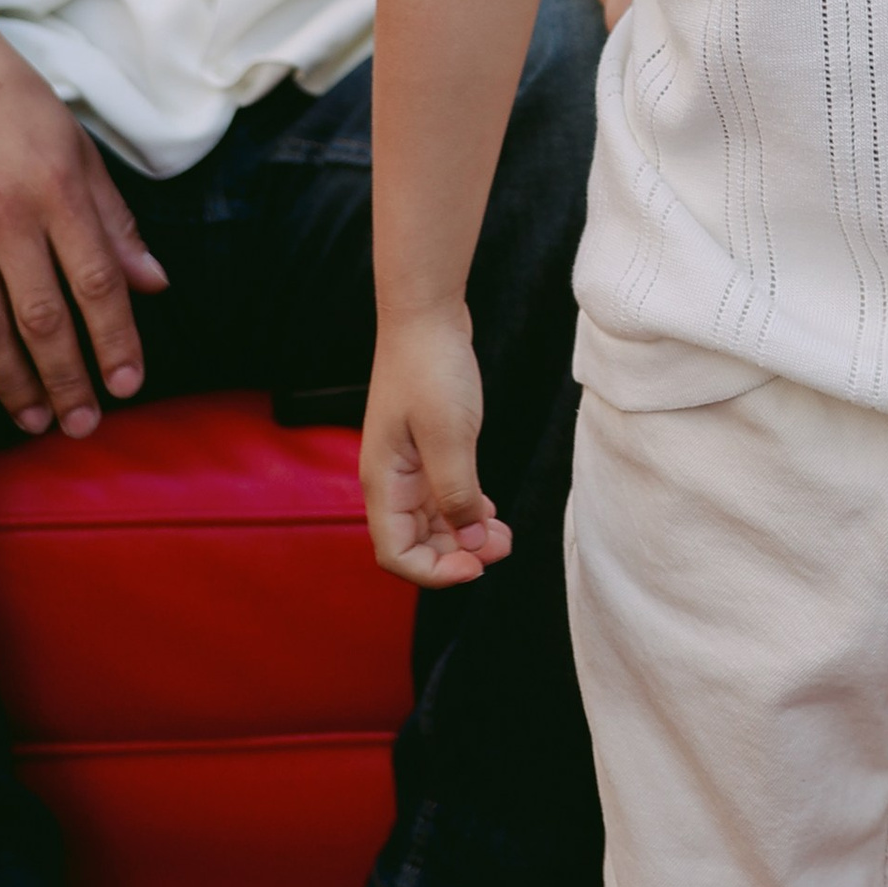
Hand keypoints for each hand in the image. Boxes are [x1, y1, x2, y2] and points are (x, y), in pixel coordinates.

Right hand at [0, 23, 166, 435]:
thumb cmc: (16, 106)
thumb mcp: (78, 150)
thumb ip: (114, 221)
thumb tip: (155, 284)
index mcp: (60, 190)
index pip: (98, 282)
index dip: (116, 340)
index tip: (129, 385)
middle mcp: (7, 214)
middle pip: (43, 317)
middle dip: (69, 378)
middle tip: (85, 425)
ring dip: (13, 384)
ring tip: (37, 422)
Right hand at [362, 304, 512, 586]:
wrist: (425, 315)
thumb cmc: (430, 368)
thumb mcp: (449, 436)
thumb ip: (458, 494)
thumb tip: (472, 542)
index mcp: (384, 482)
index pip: (396, 554)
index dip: (435, 570)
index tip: (477, 564)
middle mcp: (390, 480)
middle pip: (414, 543)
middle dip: (457, 554)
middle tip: (502, 546)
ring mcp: (406, 465)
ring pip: (430, 522)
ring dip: (464, 534)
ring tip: (503, 533)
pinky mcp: (424, 449)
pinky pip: (440, 495)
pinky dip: (464, 509)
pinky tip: (490, 509)